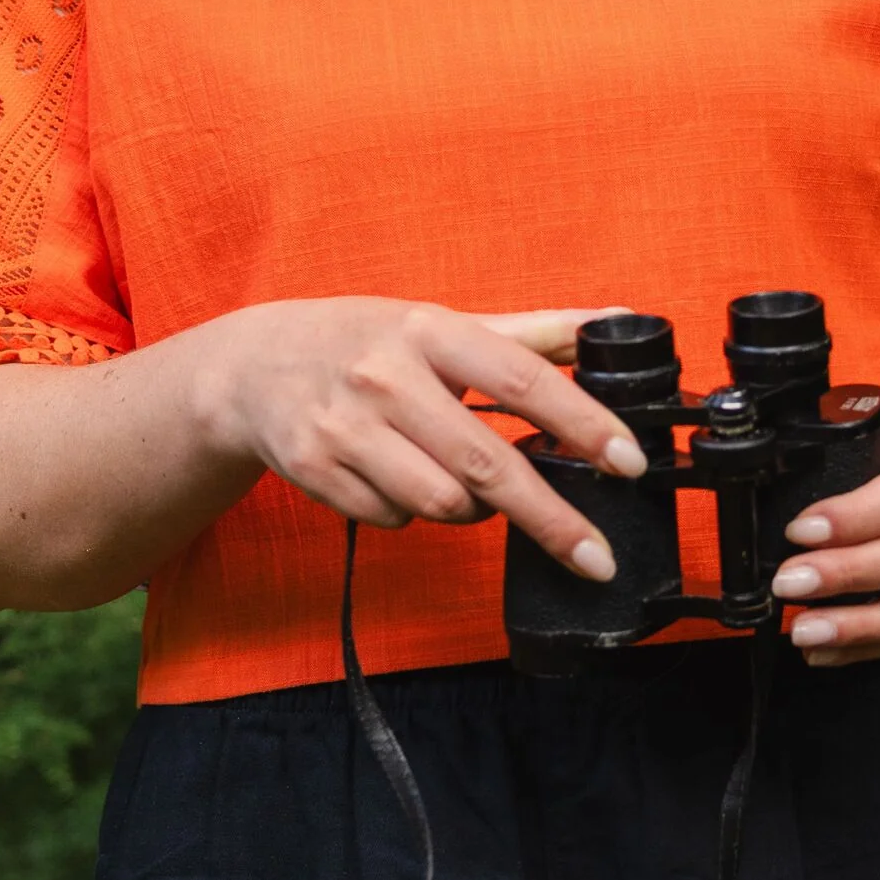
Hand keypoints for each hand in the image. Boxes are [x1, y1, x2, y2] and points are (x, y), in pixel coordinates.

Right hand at [181, 297, 645, 580]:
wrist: (252, 365)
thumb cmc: (365, 341)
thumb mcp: (441, 323)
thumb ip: (532, 332)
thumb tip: (614, 323)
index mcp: (429, 330)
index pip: (522, 380)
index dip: (581, 424)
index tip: (627, 461)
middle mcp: (386, 376)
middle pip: (486, 465)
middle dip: (550, 517)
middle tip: (598, 557)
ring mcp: (346, 427)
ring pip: (441, 503)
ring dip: (472, 510)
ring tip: (468, 486)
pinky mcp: (315, 470)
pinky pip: (394, 518)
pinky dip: (411, 511)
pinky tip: (399, 478)